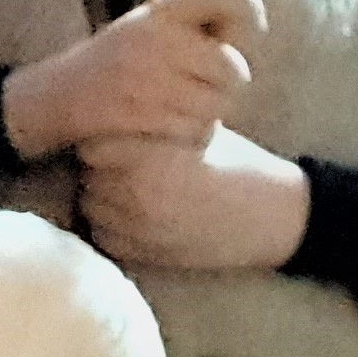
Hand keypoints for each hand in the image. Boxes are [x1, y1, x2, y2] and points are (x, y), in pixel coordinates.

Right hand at [2, 0, 263, 158]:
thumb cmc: (108, 67)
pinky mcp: (138, 113)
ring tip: (185, 115)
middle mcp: (154, 37)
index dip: (248, 13)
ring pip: (217, 104)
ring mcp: (145, 76)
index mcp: (158, 11)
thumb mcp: (143, 29)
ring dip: (210, 118)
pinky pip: (195, 131)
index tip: (242, 32)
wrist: (49, 99)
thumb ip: (190, 23)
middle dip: (227, 87)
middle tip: (204, 91)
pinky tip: (173, 134)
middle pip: (232, 67)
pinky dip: (192, 139)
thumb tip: (252, 21)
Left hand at [79, 127, 309, 271]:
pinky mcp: (138, 253)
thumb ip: (153, 122)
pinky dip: (113, 223)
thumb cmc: (235, 164)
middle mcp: (133, 193)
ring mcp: (134, 227)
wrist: (268, 216)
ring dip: (104, 194)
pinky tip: (141, 213)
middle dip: (103, 164)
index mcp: (146, 157)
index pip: (92, 143)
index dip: (104, 136)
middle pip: (88, 171)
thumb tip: (114, 103)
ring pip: (91, 203)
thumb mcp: (196, 129)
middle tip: (130, 160)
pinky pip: (103, 233)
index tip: (119, 134)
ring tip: (137, 186)